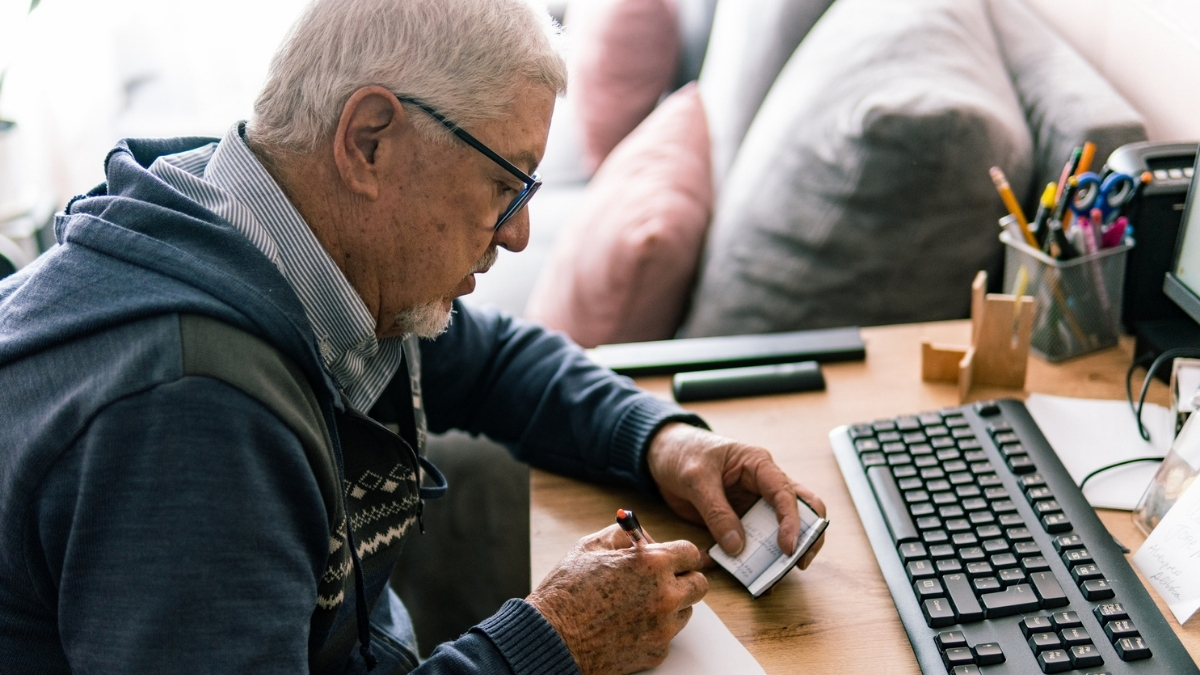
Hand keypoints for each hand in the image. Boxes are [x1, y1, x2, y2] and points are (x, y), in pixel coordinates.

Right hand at [527, 525, 707, 674]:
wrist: (550, 638)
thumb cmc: (565, 593)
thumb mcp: (590, 546)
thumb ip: (623, 535)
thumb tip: (642, 535)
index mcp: (651, 563)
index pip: (691, 552)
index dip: (678, 554)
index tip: (671, 558)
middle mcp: (664, 595)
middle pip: (699, 584)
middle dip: (683, 579)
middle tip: (663, 580)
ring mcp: (663, 627)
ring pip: (686, 611)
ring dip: (671, 605)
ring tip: (638, 604)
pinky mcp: (657, 651)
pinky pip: (668, 635)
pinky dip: (655, 629)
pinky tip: (629, 624)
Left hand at [647, 423, 826, 566]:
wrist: (662, 454)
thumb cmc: (683, 453)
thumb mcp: (696, 479)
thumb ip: (716, 512)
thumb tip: (737, 547)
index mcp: (759, 465)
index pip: (786, 493)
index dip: (792, 521)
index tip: (788, 548)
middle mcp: (763, 485)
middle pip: (799, 510)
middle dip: (805, 537)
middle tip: (799, 564)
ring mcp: (752, 504)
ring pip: (777, 531)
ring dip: (776, 554)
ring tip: (771, 579)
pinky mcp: (738, 521)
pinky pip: (749, 542)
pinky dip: (746, 558)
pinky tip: (737, 573)